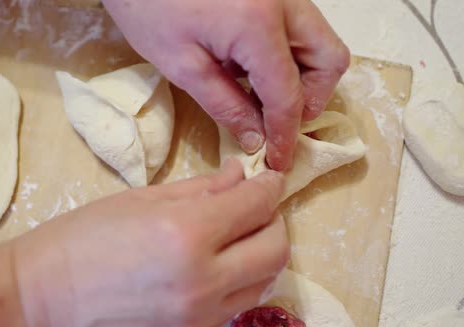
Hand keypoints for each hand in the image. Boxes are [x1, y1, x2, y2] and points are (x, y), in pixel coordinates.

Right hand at [14, 160, 288, 326]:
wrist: (43, 297)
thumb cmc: (82, 238)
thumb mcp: (141, 199)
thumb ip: (200, 188)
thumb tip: (240, 176)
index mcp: (186, 233)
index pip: (255, 205)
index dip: (269, 186)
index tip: (268, 178)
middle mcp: (203, 281)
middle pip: (275, 249)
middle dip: (274, 221)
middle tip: (256, 206)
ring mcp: (200, 317)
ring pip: (263, 282)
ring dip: (261, 253)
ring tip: (237, 236)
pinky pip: (237, 305)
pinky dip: (239, 280)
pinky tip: (217, 265)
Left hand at [102, 0, 349, 170]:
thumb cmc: (149, 9)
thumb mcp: (183, 66)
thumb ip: (226, 105)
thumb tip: (257, 139)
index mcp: (258, 24)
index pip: (288, 93)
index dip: (286, 133)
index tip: (280, 159)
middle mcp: (285, 3)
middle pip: (328, 60)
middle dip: (310, 99)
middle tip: (277, 122)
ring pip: (320, 41)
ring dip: (303, 77)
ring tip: (262, 97)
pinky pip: (300, 28)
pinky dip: (288, 56)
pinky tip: (253, 70)